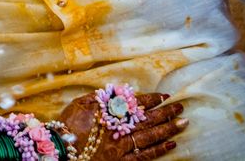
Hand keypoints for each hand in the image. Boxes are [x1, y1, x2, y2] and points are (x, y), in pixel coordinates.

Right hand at [59, 92, 187, 159]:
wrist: (62, 149)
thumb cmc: (68, 125)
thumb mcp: (80, 104)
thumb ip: (99, 97)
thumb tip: (117, 90)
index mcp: (110, 112)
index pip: (136, 103)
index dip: (152, 99)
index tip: (166, 96)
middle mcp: (119, 129)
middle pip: (148, 119)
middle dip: (166, 112)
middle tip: (181, 107)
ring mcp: (122, 147)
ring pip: (150, 136)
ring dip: (168, 129)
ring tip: (183, 123)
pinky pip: (144, 155)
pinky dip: (159, 149)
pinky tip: (171, 144)